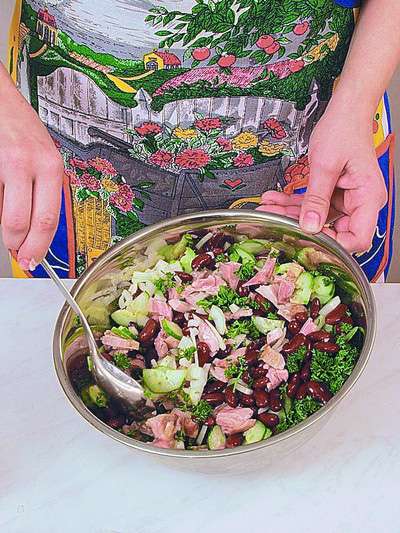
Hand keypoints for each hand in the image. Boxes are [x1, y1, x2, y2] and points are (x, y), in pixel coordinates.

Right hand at [0, 66, 63, 268]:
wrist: (0, 99)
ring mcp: (5, 163)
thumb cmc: (22, 131)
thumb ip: (40, 197)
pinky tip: (1, 200)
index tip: (33, 260)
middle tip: (17, 254)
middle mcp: (29, 164)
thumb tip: (32, 235)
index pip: (48, 220)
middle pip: (21, 223)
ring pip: (3, 215)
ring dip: (5, 229)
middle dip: (17, 246)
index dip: (38, 247)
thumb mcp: (43, 163)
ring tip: (8, 225)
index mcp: (51, 167)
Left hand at [258, 104, 386, 252]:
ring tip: (268, 209)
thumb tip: (310, 226)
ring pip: (318, 218)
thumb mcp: (325, 165)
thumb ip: (316, 199)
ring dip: (292, 214)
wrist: (345, 110)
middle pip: (335, 231)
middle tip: (277, 223)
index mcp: (368, 197)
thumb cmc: (344, 128)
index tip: (309, 241)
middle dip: (303, 227)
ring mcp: (347, 198)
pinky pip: (314, 204)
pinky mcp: (334, 193)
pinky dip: (294, 203)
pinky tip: (275, 200)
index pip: (358, 238)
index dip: (335, 245)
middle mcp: (361, 201)